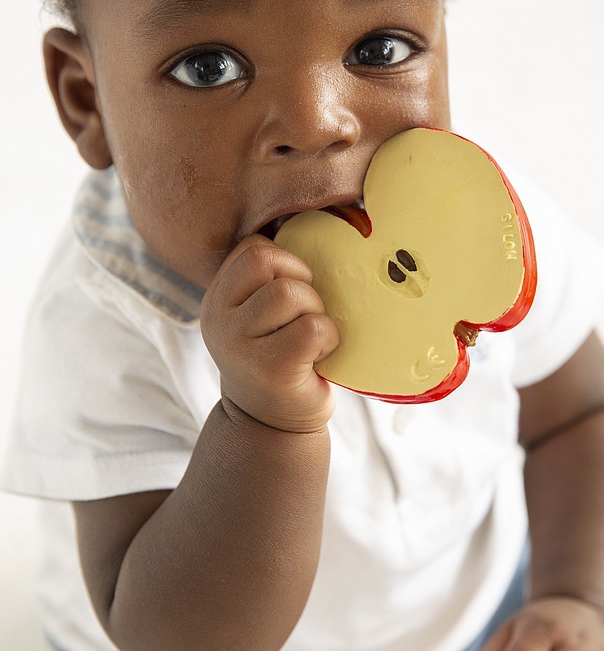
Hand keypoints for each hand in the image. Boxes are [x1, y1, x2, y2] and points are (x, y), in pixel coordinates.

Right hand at [201, 235, 339, 432]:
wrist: (274, 428)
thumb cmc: (282, 360)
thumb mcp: (262, 318)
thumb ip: (272, 282)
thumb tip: (339, 223)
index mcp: (218, 299)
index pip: (252, 249)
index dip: (285, 262)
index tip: (295, 293)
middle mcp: (218, 319)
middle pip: (268, 262)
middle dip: (302, 282)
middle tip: (306, 316)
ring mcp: (238, 344)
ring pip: (290, 292)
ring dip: (316, 312)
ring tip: (312, 339)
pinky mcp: (269, 367)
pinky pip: (313, 327)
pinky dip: (328, 338)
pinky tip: (319, 357)